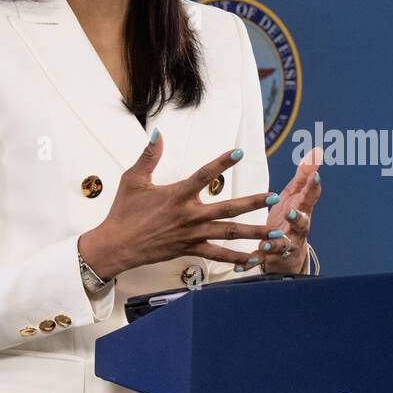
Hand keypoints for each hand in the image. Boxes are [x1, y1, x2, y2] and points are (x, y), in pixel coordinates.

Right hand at [78, 131, 281, 277]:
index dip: (222, 162)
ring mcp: (192, 235)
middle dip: (253, 203)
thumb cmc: (124, 212)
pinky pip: (218, 256)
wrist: (116, 246)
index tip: (239, 152)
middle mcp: (189, 215)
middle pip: (228, 209)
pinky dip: (237, 259)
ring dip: (254, 234)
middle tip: (273, 197)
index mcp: (177, 195)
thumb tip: (158, 133)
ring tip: (276, 234)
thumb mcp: (133, 179)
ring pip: (229, 234)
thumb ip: (149, 156)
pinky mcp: (190, 250)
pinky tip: (254, 259)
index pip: (204, 175)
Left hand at [257, 147, 322, 273]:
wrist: (289, 254)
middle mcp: (297, 229)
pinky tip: (243, 263)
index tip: (315, 176)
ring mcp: (286, 244)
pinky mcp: (271, 257)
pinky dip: (253, 262)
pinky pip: (261, 260)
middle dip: (297, 219)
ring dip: (274, 243)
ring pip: (282, 245)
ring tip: (265, 243)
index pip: (310, 198)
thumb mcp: (297, 196)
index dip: (313, 187)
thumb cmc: (290, 219)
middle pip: (302, 224)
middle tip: (291, 212)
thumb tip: (316, 152)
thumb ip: (303, 176)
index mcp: (302, 210)